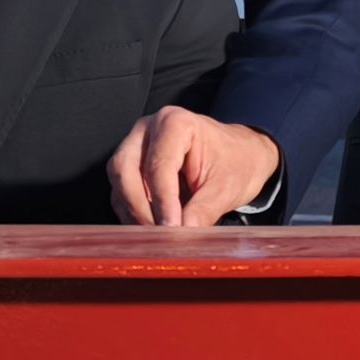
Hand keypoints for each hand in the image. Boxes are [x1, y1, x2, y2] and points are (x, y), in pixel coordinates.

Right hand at [109, 108, 282, 227]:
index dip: (163, 201)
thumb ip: (204, 209)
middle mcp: (148, 130)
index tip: (172, 228)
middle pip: (125, 169)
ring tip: (160, 236)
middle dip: (140, 207)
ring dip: (135, 214)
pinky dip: (133, 215)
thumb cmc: (235, 162)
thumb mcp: (227, 187)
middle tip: (161, 235)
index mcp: (175, 123)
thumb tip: (185, 233)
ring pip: (119, 183)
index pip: (158, 165)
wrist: (239, 156)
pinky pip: (120, 194)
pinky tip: (153, 229)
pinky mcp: (132, 168)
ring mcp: (136, 147)